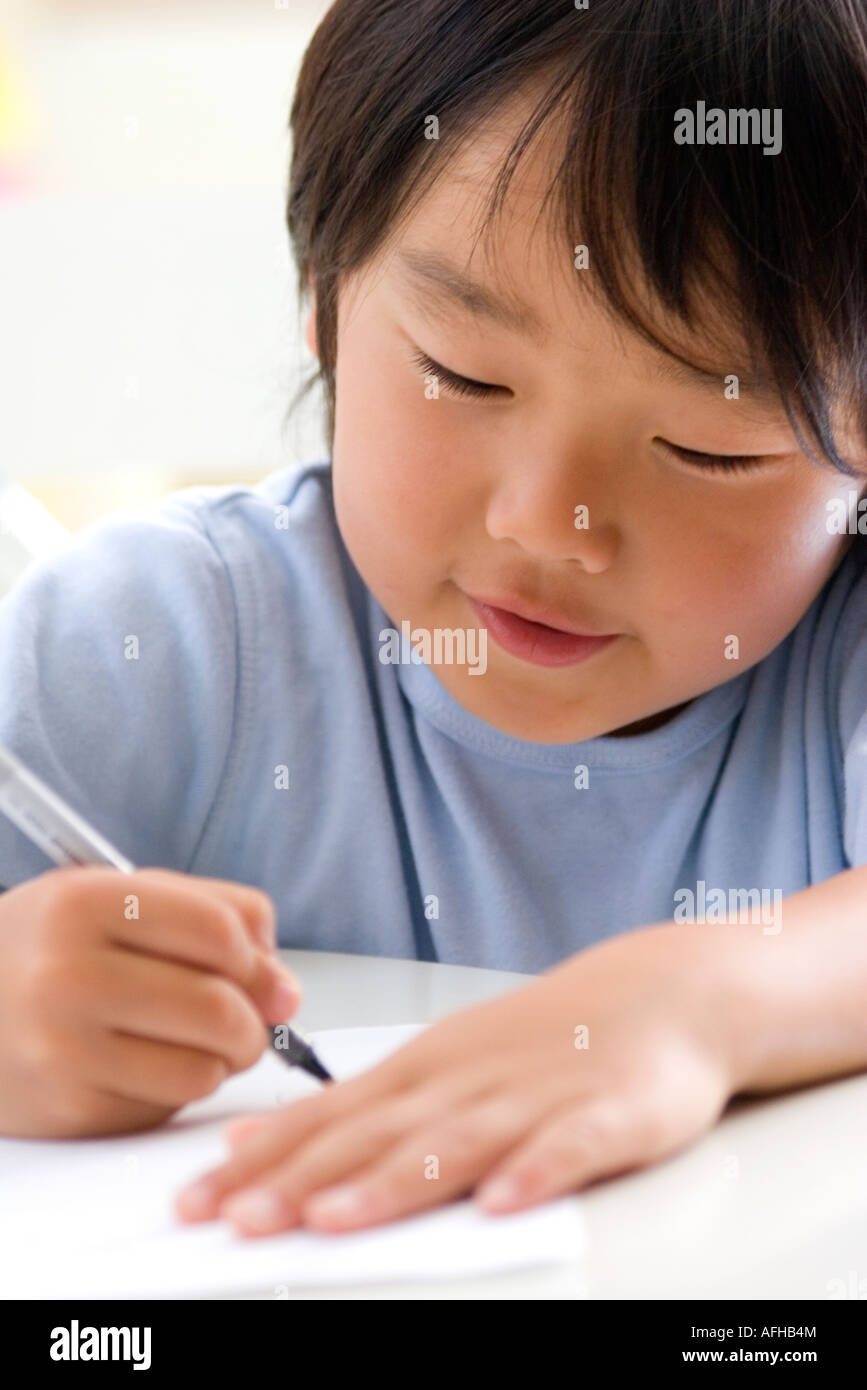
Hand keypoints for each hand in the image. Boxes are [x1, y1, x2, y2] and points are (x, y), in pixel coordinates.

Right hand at [0, 866, 299, 1136]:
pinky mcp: (68, 1110)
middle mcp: (67, 975)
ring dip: (220, 1059)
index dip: (252, 954)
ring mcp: (62, 1049)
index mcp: (83, 903)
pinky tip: (146, 1062)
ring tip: (191, 1038)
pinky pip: (168, 1106)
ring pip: (205, 1068)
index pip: (218, 931)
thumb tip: (287, 991)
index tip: (246, 964)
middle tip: (241, 1016)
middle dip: (251, 1019)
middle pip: (220, 1007)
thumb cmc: (52, 946)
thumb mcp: (119, 895)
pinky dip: (177, 1088)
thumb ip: (216, 916)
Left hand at [174, 922, 738, 1234]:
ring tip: (334, 1218)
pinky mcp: (609, 1113)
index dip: (263, 1160)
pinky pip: (570, 1148)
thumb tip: (254, 1142)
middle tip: (237, 1219)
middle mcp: (466, 1080)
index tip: (198, 1199)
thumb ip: (356, 1108)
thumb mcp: (440, 1061)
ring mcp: (536, 1095)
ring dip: (392, 1182)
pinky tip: (502, 1202)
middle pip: (376, 1137)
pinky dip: (535, 1171)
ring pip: (456, 1144)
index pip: (328, 1118)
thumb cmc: (542, 1036)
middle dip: (301, 1180)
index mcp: (423, 1069)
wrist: (660, 991)